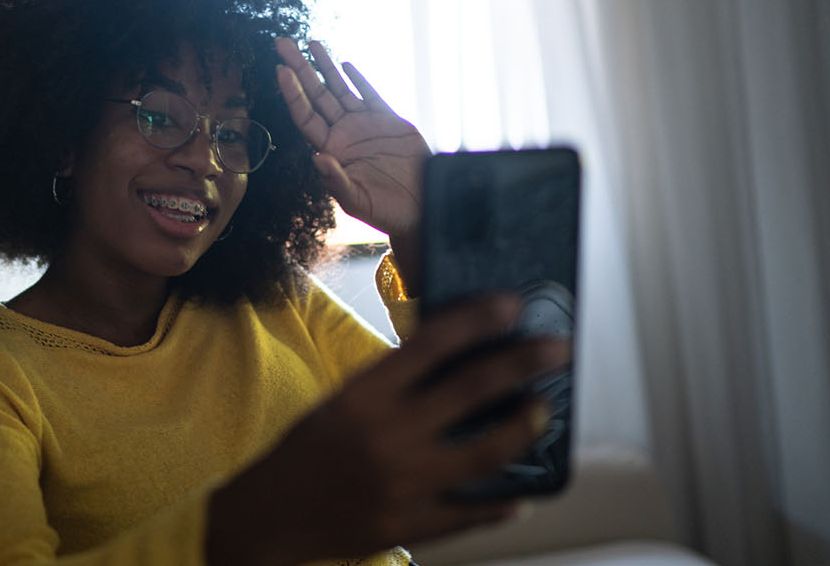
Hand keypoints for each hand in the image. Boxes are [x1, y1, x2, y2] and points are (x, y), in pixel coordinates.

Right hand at [207, 295, 569, 564]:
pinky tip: (523, 494)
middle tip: (557, 348)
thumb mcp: (341, 402)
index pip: (429, 345)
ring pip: (484, 452)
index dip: (475, 321)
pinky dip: (500, 503)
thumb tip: (450, 364)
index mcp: (364, 396)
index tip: (511, 304)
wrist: (272, 514)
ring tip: (543, 411)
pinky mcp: (412, 525)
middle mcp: (388, 434)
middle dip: (521, 364)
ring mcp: (404, 483)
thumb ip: (391, 386)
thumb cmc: (305, 450)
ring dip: (523, 428)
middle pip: (470, 390)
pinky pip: (470, 513)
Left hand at [274, 38, 427, 237]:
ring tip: (310, 43)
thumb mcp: (357, 201)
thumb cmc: (385, 211)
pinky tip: (344, 63)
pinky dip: (358, 78)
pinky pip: (369, 94)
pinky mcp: (388, 121)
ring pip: (339, 89)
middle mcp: (342, 134)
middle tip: (282, 43)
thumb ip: (336, 180)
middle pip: (315, 94)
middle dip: (299, 68)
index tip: (281, 70)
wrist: (421, 207)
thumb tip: (318, 158)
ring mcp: (364, 125)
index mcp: (330, 150)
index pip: (305, 116)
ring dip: (324, 66)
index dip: (292, 93)